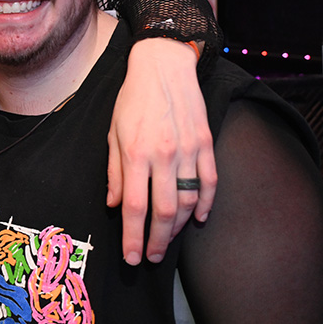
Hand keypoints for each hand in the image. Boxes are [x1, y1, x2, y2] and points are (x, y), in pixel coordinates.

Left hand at [107, 38, 216, 263]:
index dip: (133, 236)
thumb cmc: (133, 99)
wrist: (164, 66)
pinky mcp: (206, 143)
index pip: (134, 207)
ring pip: (189, 201)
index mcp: (135, 153)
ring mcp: (189, 150)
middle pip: (164, 212)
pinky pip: (210, 182)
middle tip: (152, 257)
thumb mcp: (113, 132)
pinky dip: (206, 204)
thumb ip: (114, 171)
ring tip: (169, 240)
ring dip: (180, 227)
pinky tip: (199, 218)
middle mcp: (164, 155)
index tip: (131, 257)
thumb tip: (113, 205)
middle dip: (158, 241)